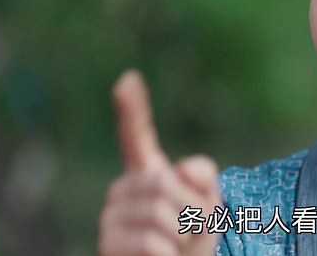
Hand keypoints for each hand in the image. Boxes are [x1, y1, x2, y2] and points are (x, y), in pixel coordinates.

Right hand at [98, 70, 220, 255]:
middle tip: (191, 233)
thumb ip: (202, 177)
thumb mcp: (208, 203)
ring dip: (182, 237)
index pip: (136, 136)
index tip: (127, 78)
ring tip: (178, 249)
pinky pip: (151, 244)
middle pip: (164, 185)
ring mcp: (110, 220)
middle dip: (191, 211)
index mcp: (146, 174)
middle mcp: (121, 191)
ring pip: (159, 215)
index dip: (132, 109)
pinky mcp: (108, 247)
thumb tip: (178, 170)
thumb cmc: (192, 241)